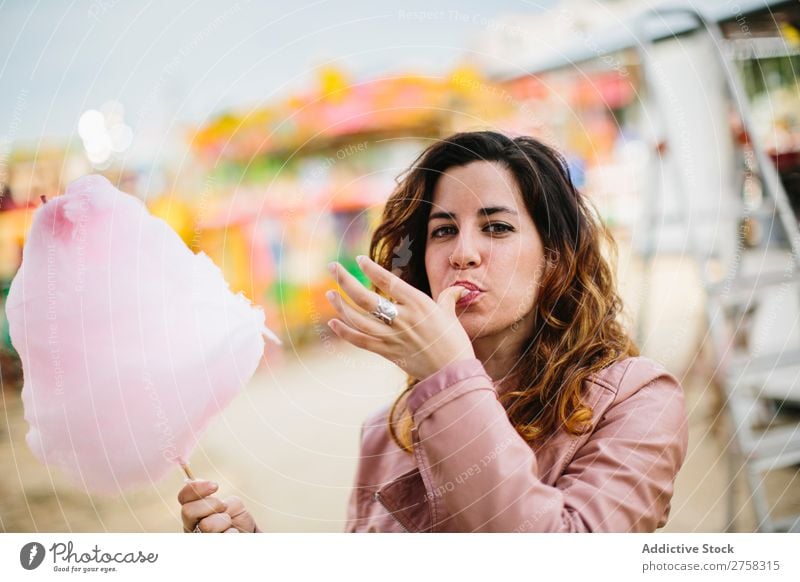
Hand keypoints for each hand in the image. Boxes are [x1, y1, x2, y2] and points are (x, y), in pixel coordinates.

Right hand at [178, 480, 258, 532]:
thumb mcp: (230, 504)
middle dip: (211, 505)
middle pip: (187, 511)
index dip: (195, 488)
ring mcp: (198, 537)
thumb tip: (200, 486)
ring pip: (205, 525)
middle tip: (223, 507)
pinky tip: (233, 534)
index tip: (215, 486)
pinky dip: (232, 533)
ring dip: (224, 520)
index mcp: (193, 511)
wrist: (247, 534)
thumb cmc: (235, 517)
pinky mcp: (211, 547)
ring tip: (229, 523)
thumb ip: (217, 499)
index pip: (183, 496)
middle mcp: (190, 526)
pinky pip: (223, 536)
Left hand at [325, 255, 475, 379]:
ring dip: (341, 305)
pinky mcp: (387, 352)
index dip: (372, 269)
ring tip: (330, 294)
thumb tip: (460, 289)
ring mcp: (392, 336)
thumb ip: (448, 298)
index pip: (389, 282)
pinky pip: (360, 341)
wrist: (452, 374)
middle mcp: (402, 318)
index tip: (359, 259)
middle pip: (366, 298)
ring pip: (358, 319)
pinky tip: (333, 322)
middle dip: (346, 280)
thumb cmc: (455, 342)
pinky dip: (345, 332)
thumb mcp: (450, 316)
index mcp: (418, 304)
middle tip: (333, 267)